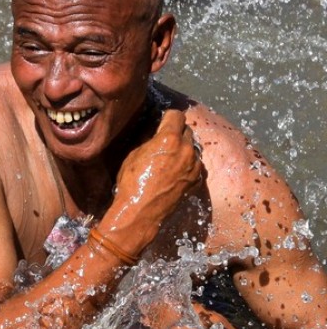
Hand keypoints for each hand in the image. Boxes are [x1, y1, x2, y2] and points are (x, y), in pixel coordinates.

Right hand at [113, 110, 202, 243]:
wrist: (140, 213)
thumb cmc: (132, 183)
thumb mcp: (134, 154)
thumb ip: (150, 139)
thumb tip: (155, 131)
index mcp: (170, 139)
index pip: (176, 115)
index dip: (167, 118)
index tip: (162, 123)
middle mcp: (186, 150)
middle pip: (187, 130)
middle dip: (176, 133)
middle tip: (164, 142)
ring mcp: (194, 166)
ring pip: (193, 147)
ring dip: (183, 149)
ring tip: (170, 159)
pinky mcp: (196, 180)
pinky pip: (195, 164)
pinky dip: (188, 164)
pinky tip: (175, 172)